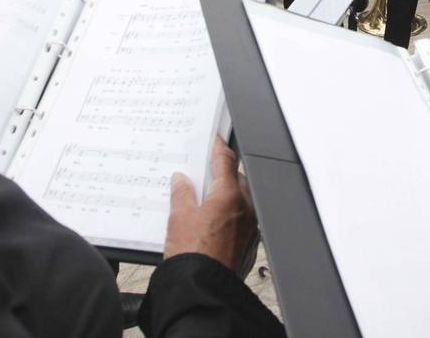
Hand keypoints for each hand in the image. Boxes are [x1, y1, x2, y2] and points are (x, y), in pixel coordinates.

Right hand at [163, 137, 258, 276]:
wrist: (202, 289)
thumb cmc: (191, 255)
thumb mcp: (178, 218)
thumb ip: (182, 193)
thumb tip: (182, 181)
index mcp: (229, 196)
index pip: (225, 161)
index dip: (218, 148)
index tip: (215, 140)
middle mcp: (245, 209)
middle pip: (236, 180)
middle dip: (222, 176)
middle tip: (203, 178)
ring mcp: (250, 227)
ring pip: (241, 201)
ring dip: (227, 197)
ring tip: (205, 205)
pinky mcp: (249, 244)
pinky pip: (242, 221)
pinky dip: (231, 217)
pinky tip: (214, 225)